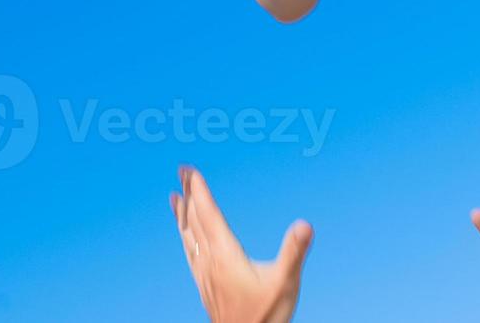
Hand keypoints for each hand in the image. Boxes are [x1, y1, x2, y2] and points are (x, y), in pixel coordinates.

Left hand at [170, 165, 312, 322]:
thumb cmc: (267, 316)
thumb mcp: (286, 282)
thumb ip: (294, 251)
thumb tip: (305, 225)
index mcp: (226, 255)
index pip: (209, 216)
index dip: (199, 191)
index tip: (189, 171)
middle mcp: (210, 262)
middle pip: (195, 222)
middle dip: (189, 195)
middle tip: (181, 172)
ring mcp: (205, 275)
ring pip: (188, 238)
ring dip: (182, 216)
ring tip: (174, 199)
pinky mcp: (205, 286)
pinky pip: (190, 254)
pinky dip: (185, 238)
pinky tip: (187, 239)